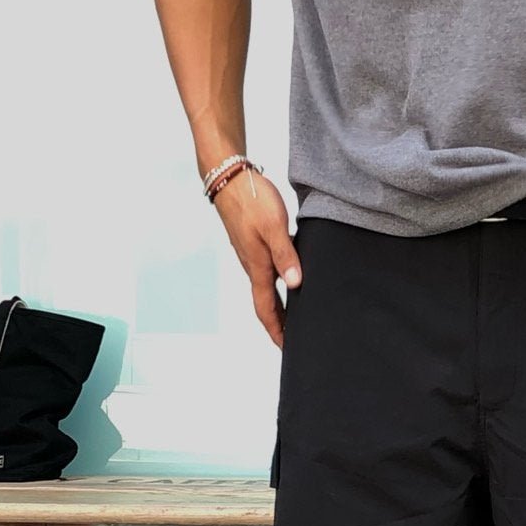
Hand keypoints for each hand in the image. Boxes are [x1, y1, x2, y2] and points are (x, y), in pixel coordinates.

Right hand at [211, 167, 301, 348]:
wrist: (229, 177)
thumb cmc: (251, 199)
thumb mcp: (274, 227)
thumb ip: (286, 255)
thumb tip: (295, 284)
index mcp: (257, 266)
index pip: (266, 309)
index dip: (276, 330)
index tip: (287, 348)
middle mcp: (253, 265)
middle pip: (266, 304)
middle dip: (279, 324)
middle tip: (295, 339)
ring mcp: (251, 255)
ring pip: (266, 289)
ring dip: (279, 306)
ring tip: (296, 316)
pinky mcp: (253, 243)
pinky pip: (266, 273)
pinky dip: (278, 286)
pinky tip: (290, 282)